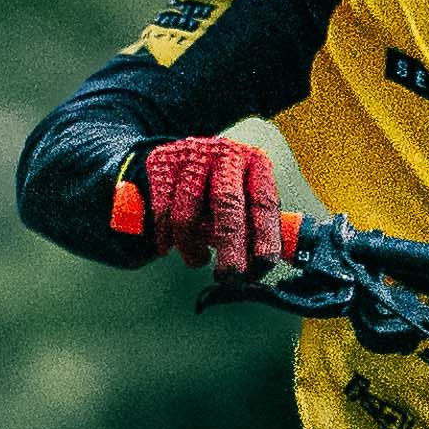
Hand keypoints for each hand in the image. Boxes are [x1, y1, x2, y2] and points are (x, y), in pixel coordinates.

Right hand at [115, 137, 301, 276]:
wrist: (180, 156)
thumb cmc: (218, 185)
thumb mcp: (245, 198)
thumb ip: (257, 227)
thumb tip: (263, 264)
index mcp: (255, 163)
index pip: (263, 202)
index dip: (265, 236)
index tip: (262, 263)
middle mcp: (225, 155)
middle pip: (227, 204)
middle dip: (230, 246)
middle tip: (229, 274)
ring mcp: (192, 157)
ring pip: (188, 213)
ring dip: (191, 247)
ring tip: (198, 258)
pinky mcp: (162, 165)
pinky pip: (162, 213)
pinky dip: (166, 238)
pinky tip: (170, 245)